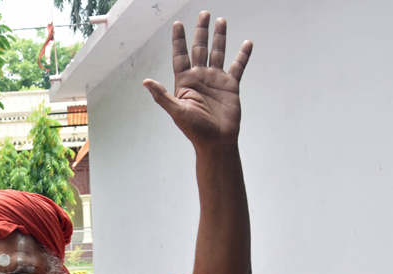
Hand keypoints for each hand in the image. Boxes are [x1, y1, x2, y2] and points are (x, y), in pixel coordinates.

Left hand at [143, 12, 252, 148]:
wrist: (216, 141)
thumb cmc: (195, 130)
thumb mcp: (177, 111)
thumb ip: (162, 96)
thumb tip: (146, 82)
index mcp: (185, 82)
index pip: (180, 56)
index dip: (179, 40)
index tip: (178, 24)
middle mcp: (200, 78)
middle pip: (200, 49)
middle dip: (201, 31)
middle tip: (204, 13)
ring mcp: (216, 80)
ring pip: (218, 53)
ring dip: (220, 37)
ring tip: (221, 21)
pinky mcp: (231, 86)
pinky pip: (238, 67)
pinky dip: (243, 55)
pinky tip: (247, 43)